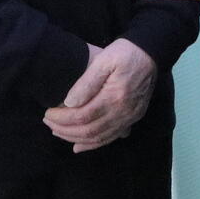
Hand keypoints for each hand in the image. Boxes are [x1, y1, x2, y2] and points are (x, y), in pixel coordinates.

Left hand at [44, 38, 156, 153]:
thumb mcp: (104, 60)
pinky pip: (111, 137)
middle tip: (48, 122)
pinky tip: (79, 145)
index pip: (82, 117)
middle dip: (64, 130)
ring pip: (98, 138)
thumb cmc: (126, 53)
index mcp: (114, 97)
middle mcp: (123, 113)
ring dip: (75, 138)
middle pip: (89, 131)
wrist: (152, 53)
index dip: (61, 119)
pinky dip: (93, 144)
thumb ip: (87, 82)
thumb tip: (69, 103)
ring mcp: (130, 118)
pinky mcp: (133, 118)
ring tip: (58, 132)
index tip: (47, 113)